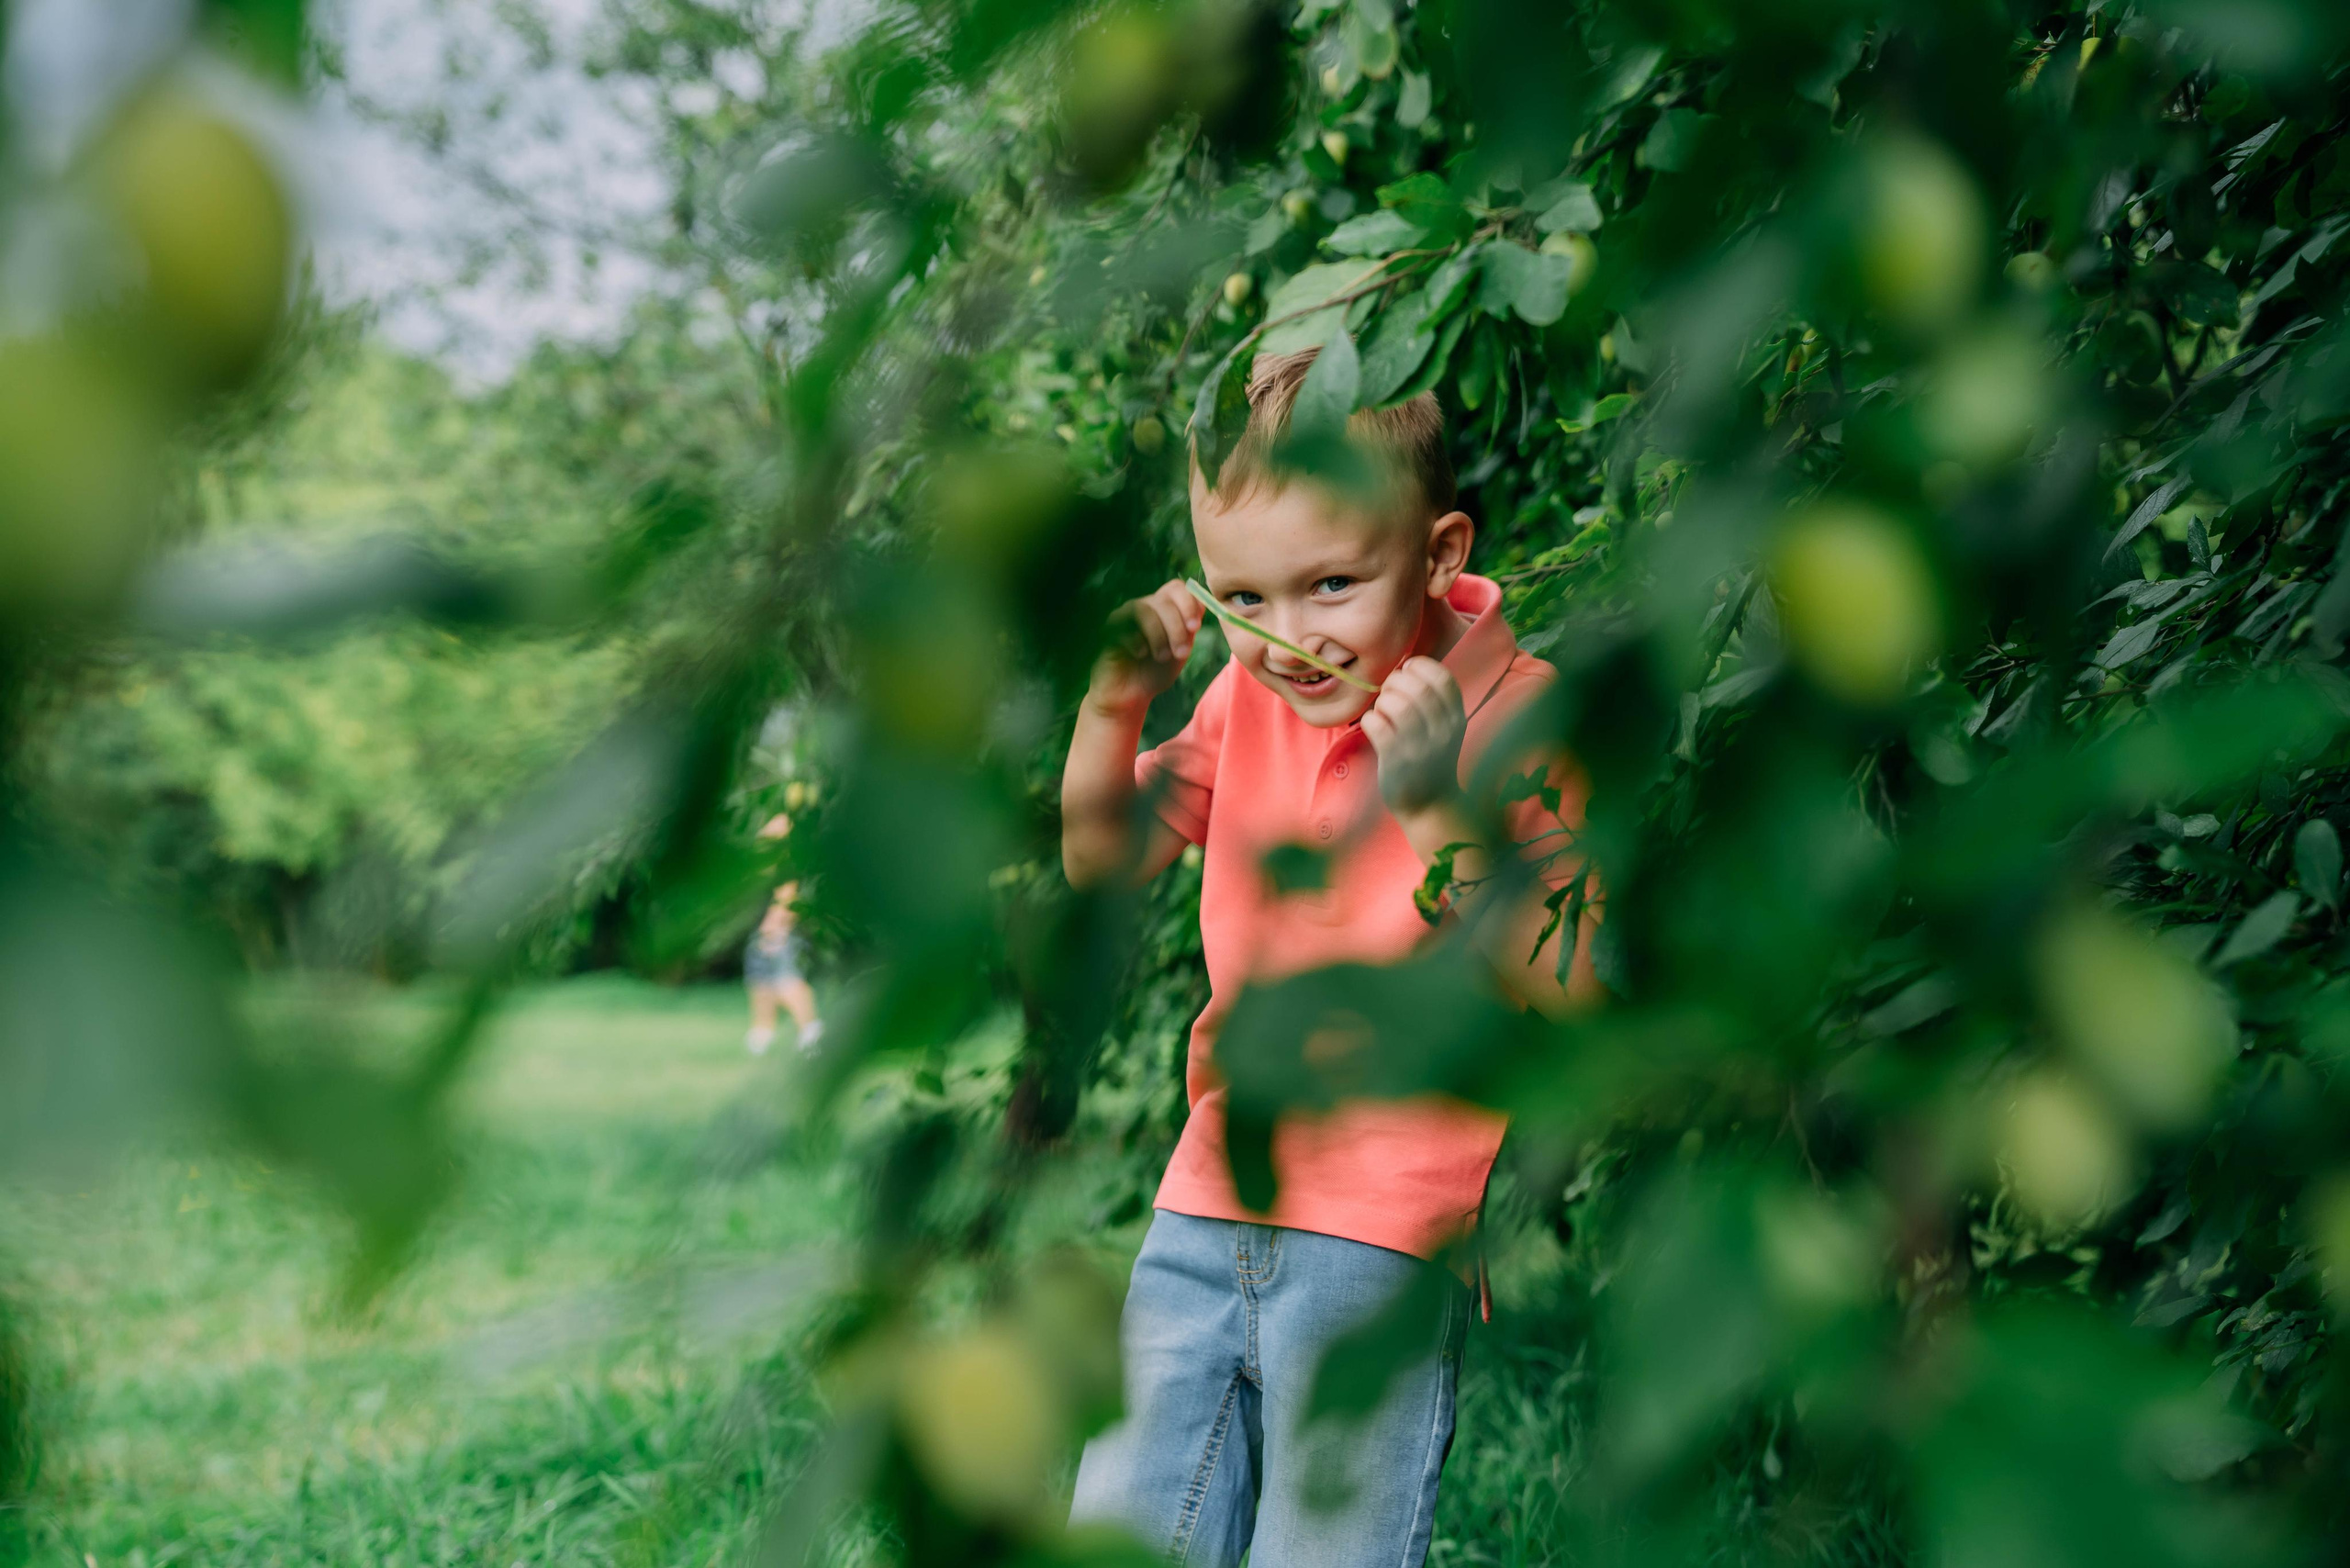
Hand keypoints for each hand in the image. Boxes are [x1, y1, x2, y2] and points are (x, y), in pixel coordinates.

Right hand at [1086, 579, 1201, 716]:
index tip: (1195, 628)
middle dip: (1177, 627)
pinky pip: (1122, 624)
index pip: (1176, 588)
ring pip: (1144, 609)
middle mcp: (1143, 607)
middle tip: (1182, 653)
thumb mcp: (1180, 651)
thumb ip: (1190, 628)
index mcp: (1163, 609)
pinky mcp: (1107, 630)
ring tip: (1162, 657)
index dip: (1189, 603)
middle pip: (1164, 599)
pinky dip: (1136, 640)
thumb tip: (1203, 603)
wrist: (1130, 697)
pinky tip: (1140, 655)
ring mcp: (1124, 616)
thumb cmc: (1155, 673)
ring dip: (1158, 635)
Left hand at [1361, 656, 1465, 817]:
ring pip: (1396, 704)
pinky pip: (1377, 724)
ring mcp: (1420, 747)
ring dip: (1382, 702)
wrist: (1431, 806)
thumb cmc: (1430, 760)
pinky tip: (1374, 728)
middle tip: (1388, 693)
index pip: (1443, 678)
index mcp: (1456, 718)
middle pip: (1416, 687)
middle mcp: (1443, 731)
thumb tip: (1405, 665)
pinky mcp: (1397, 761)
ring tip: (1382, 713)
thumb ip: (1433, 701)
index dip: (1420, 666)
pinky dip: (1370, 720)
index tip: (1407, 672)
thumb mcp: (1445, 729)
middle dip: (1395, 682)